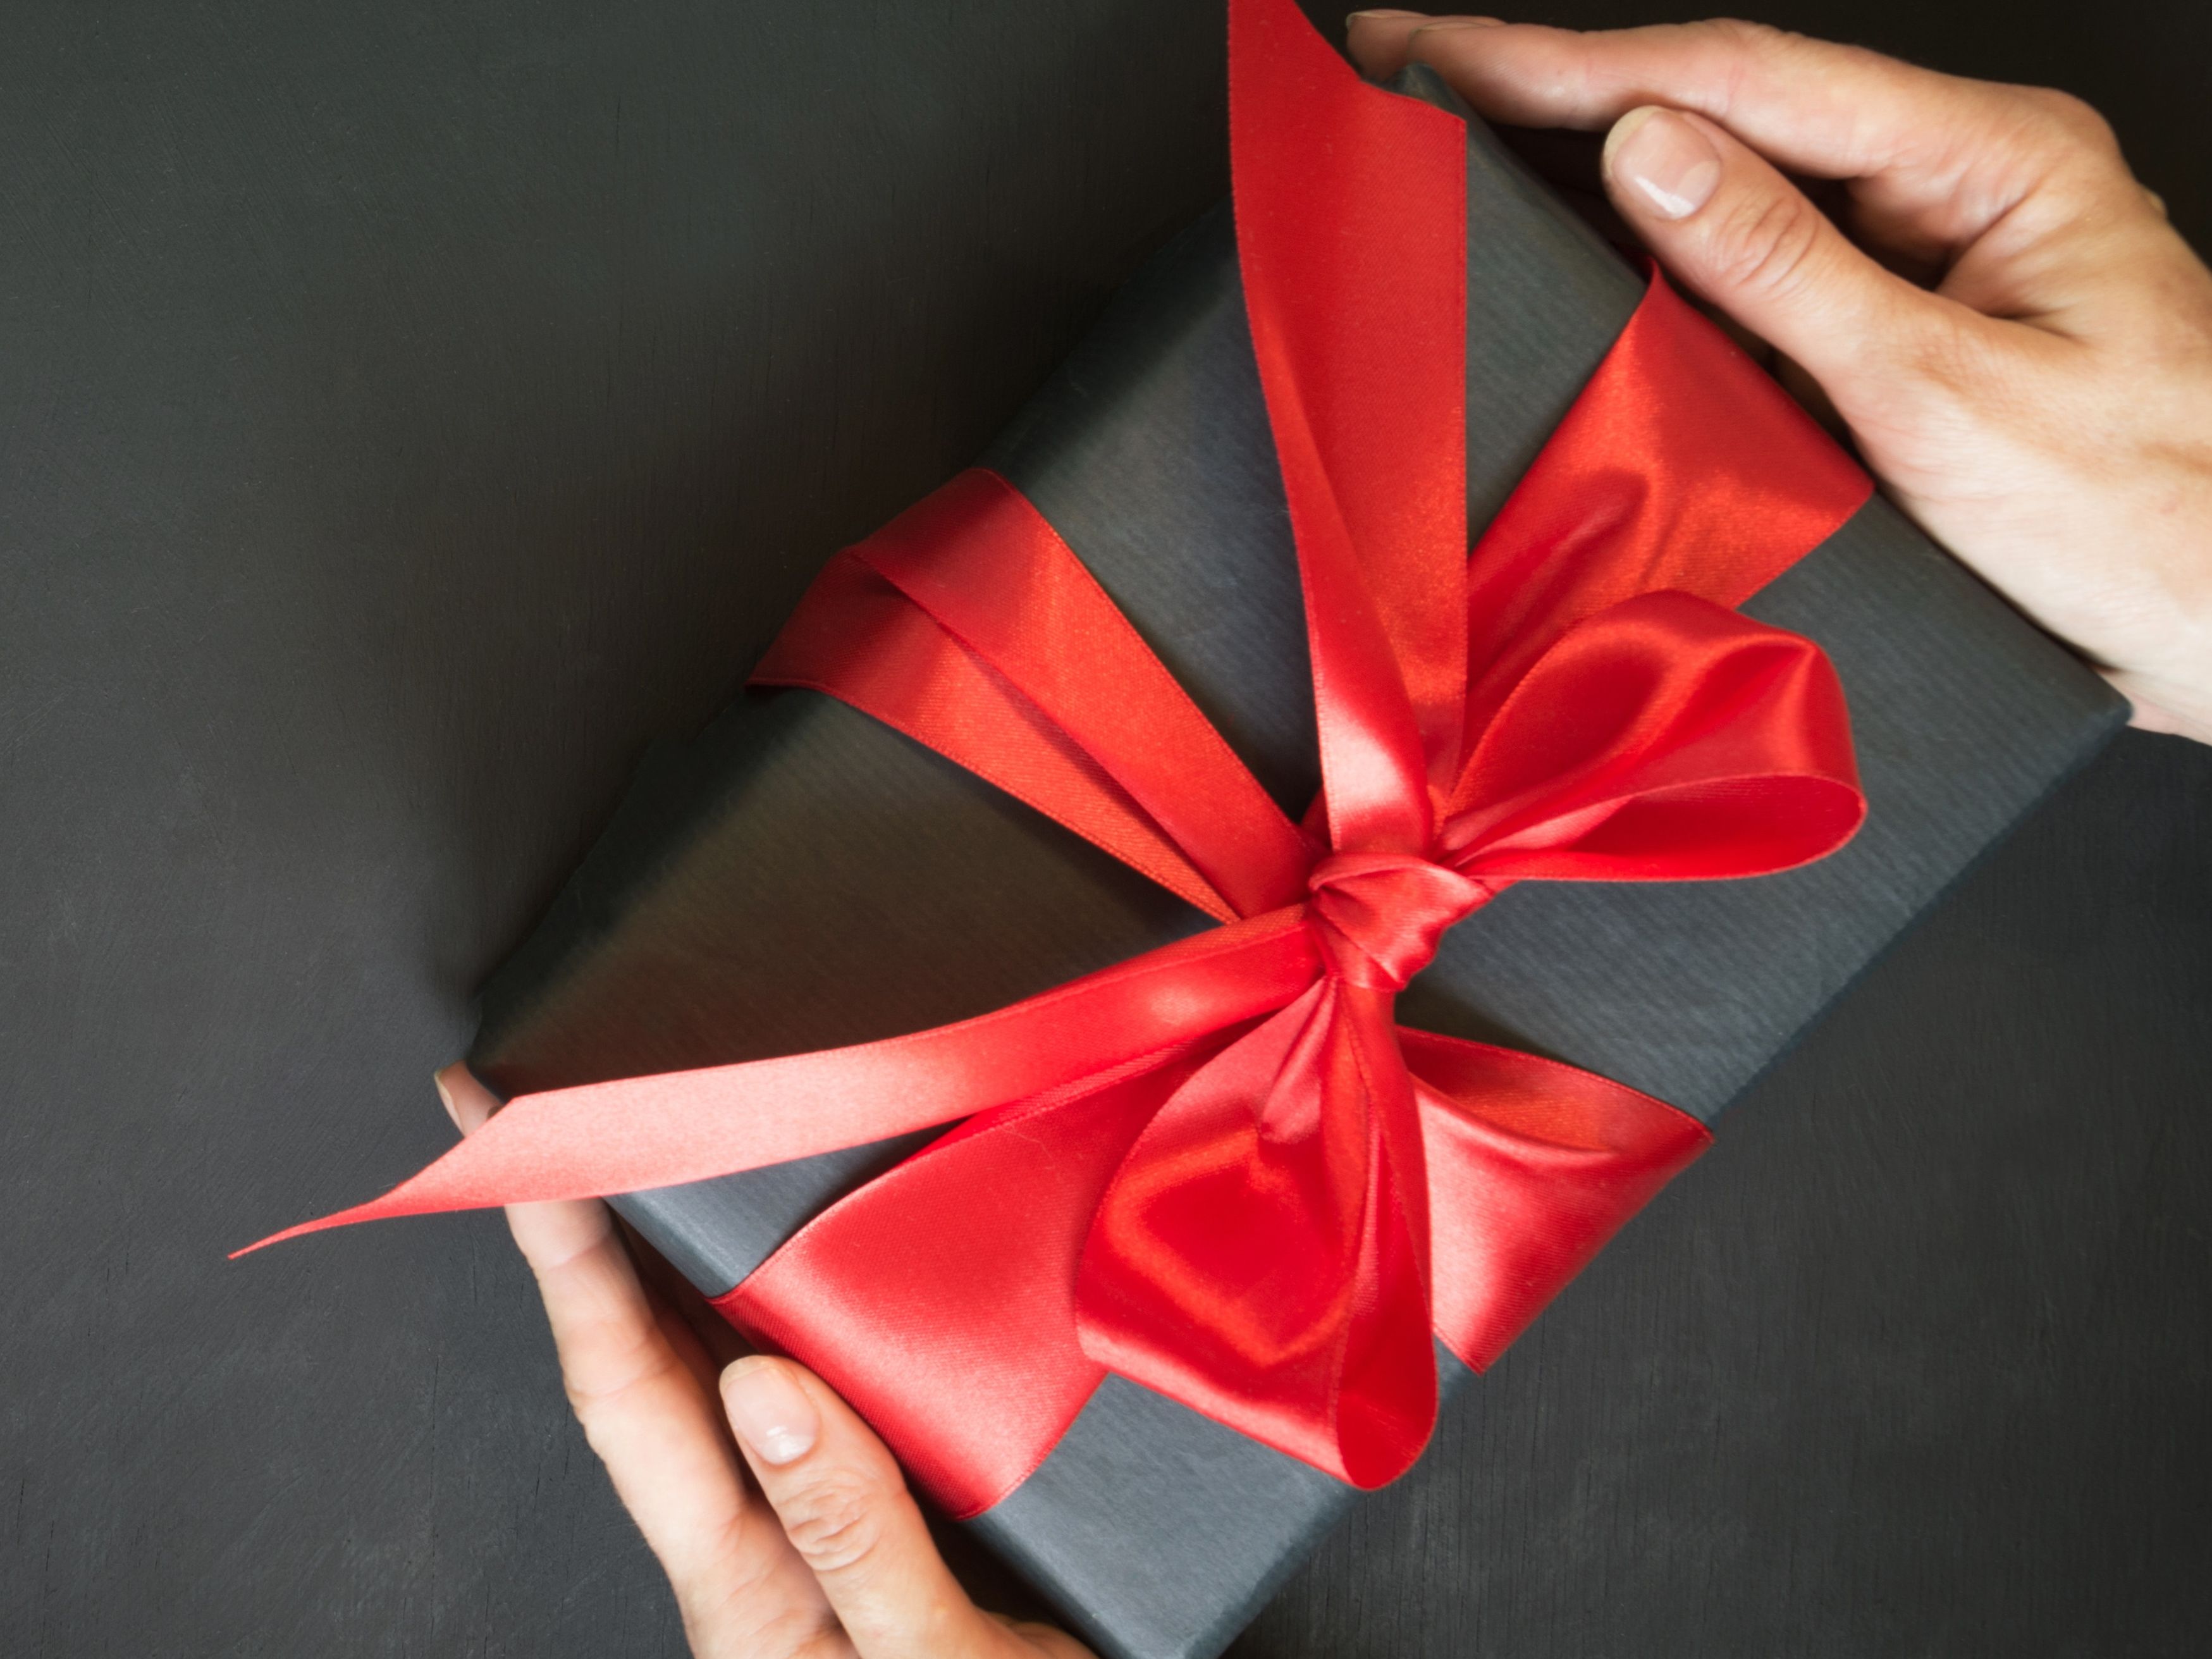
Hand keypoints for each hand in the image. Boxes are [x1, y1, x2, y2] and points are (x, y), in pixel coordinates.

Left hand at [433, 1064, 1089, 1658]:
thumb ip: (852, 1535)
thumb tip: (766, 1390)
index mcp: (741, 1582)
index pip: (624, 1391)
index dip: (562, 1260)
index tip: (513, 1149)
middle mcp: (756, 1534)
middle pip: (647, 1355)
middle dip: (592, 1226)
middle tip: (560, 1105)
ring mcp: (813, 1514)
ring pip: (724, 1355)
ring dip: (683, 1247)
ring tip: (656, 1139)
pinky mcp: (886, 1500)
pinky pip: (817, 1371)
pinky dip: (795, 1289)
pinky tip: (811, 1243)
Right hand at [1348, 12, 2211, 743]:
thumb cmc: (2149, 519)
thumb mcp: (1947, 395)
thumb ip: (1787, 270)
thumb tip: (1646, 148)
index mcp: (1989, 161)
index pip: (1745, 80)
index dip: (1572, 61)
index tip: (1441, 50)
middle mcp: (1950, 190)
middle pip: (1725, 113)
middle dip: (1556, 92)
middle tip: (1409, 70)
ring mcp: (1921, 263)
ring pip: (1729, 198)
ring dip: (1588, 174)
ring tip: (1454, 149)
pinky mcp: (1892, 343)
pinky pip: (1752, 290)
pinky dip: (1652, 275)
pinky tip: (1569, 259)